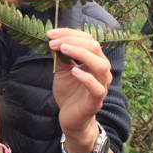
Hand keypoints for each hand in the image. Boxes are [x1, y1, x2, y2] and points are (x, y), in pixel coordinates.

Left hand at [48, 28, 111, 146]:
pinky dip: (85, 77)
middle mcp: (101, 71)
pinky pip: (96, 87)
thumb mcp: (62, 71)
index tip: (50, 34)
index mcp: (94, 60)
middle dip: (72, 40)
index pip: (87, 39)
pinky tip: (73, 71)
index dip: (69, 33)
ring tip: (63, 49)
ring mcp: (101, 85)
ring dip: (81, 53)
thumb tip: (54, 39)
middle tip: (53, 42)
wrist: (70, 119)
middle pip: (94, 47)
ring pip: (100, 64)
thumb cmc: (69, 94)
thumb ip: (61, 57)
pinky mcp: (96, 100)